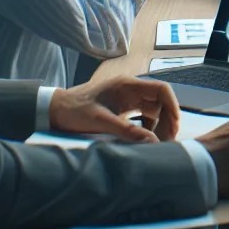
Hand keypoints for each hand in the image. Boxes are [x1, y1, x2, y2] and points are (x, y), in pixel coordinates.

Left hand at [49, 74, 180, 143]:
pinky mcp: (121, 109)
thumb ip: (127, 131)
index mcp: (127, 85)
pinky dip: (147, 128)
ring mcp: (126, 99)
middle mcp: (130, 90)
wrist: (53, 111)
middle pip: (160, 101)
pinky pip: (142, 117)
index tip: (175, 126)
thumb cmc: (74, 112)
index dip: (173, 106)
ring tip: (156, 143)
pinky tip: (142, 139)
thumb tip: (153, 142)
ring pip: (153, 110)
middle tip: (167, 140)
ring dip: (158, 125)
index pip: (162, 90)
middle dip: (167, 119)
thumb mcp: (100, 121)